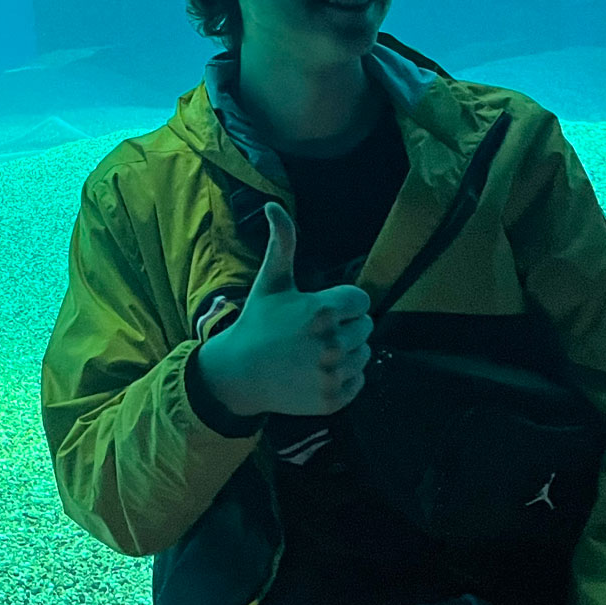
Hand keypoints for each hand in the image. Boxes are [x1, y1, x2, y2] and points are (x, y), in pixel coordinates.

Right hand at [204, 202, 373, 416]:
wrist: (239, 373)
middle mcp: (331, 343)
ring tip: (316, 352)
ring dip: (347, 352)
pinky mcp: (334, 399)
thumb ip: (282, 243)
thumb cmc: (258, 323)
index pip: (361, 301)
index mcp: (321, 310)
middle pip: (366, 327)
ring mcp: (333, 373)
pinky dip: (345, 377)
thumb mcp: (271, 282)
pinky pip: (359, 381)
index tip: (317, 311)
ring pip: (365, 354)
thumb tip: (273, 205)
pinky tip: (318, 371)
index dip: (341, 303)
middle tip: (314, 332)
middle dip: (345, 327)